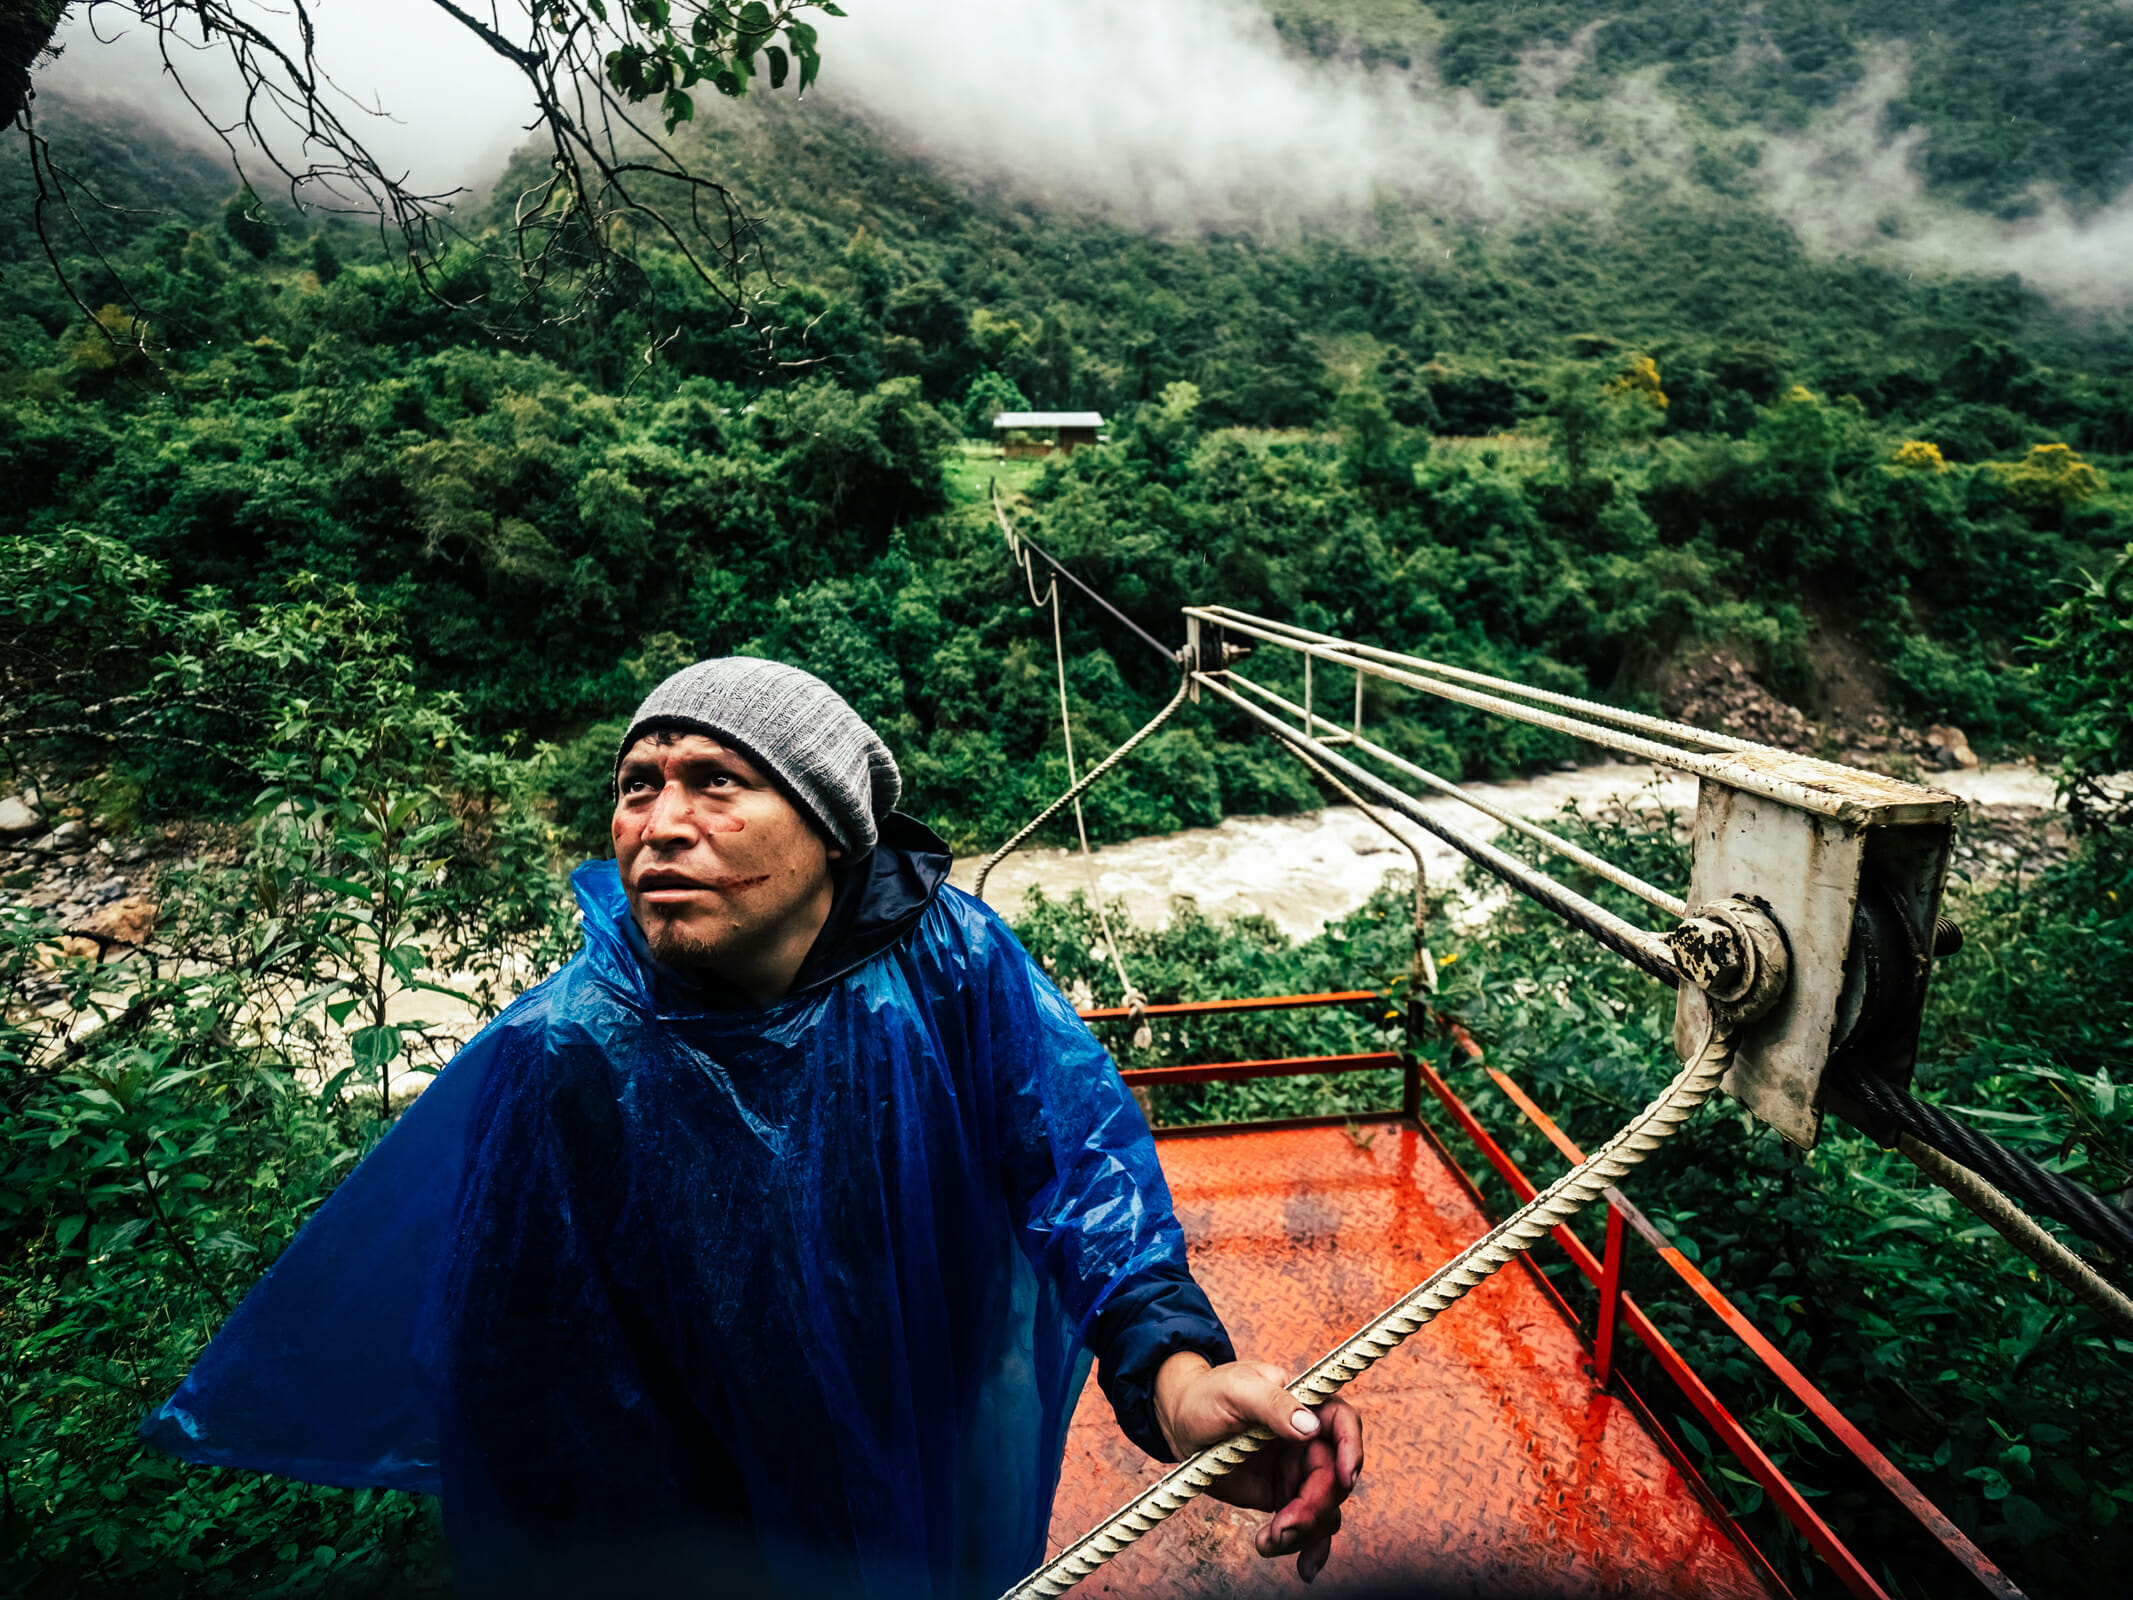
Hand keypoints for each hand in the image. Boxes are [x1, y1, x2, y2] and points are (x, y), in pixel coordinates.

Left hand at [1151, 1353, 1362, 1583]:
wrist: (1181, 1422)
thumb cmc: (1207, 1394)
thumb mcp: (1236, 1390)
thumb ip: (1272, 1404)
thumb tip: (1309, 1427)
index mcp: (1303, 1404)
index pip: (1342, 1423)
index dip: (1352, 1448)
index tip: (1345, 1477)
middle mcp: (1307, 1440)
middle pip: (1334, 1478)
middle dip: (1314, 1508)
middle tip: (1284, 1527)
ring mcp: (1296, 1471)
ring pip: (1324, 1508)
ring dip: (1304, 1532)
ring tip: (1268, 1541)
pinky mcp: (1281, 1496)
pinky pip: (1306, 1525)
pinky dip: (1309, 1547)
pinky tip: (1305, 1567)